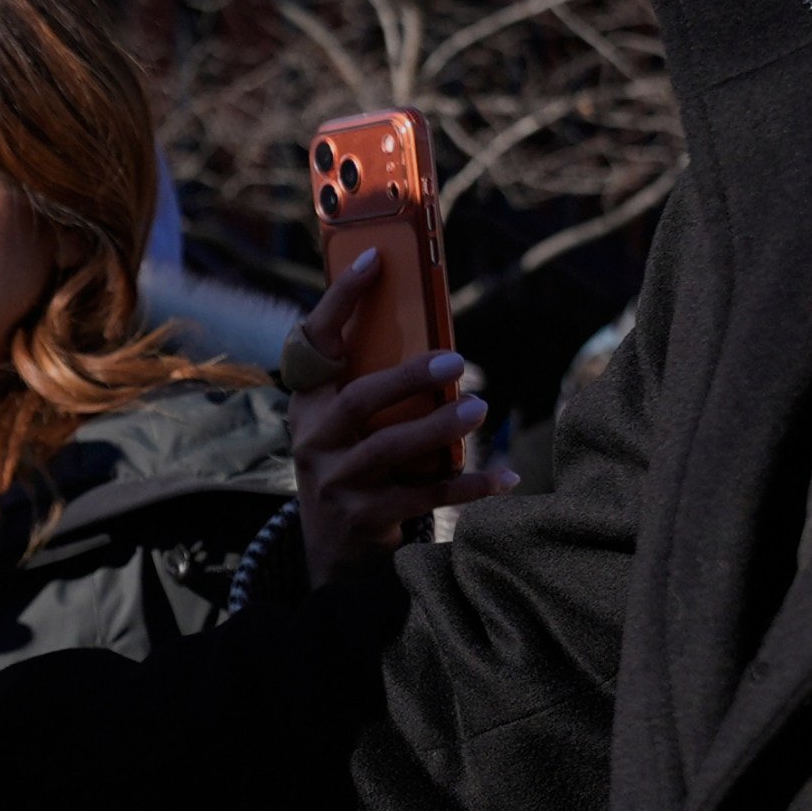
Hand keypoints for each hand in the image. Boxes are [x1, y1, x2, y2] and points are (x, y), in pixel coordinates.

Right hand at [289, 247, 512, 581]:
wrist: (332, 550)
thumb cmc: (353, 464)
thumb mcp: (343, 423)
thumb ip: (371, 380)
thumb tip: (435, 331)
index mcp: (307, 403)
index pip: (313, 341)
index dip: (340, 300)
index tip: (374, 260)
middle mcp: (313, 440)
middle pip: (357, 402)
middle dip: (407, 378)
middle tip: (456, 361)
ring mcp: (335, 482)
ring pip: (388, 449)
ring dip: (437, 427)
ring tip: (478, 408)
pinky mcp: (364, 518)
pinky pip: (423, 496)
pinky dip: (468, 486)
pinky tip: (504, 476)